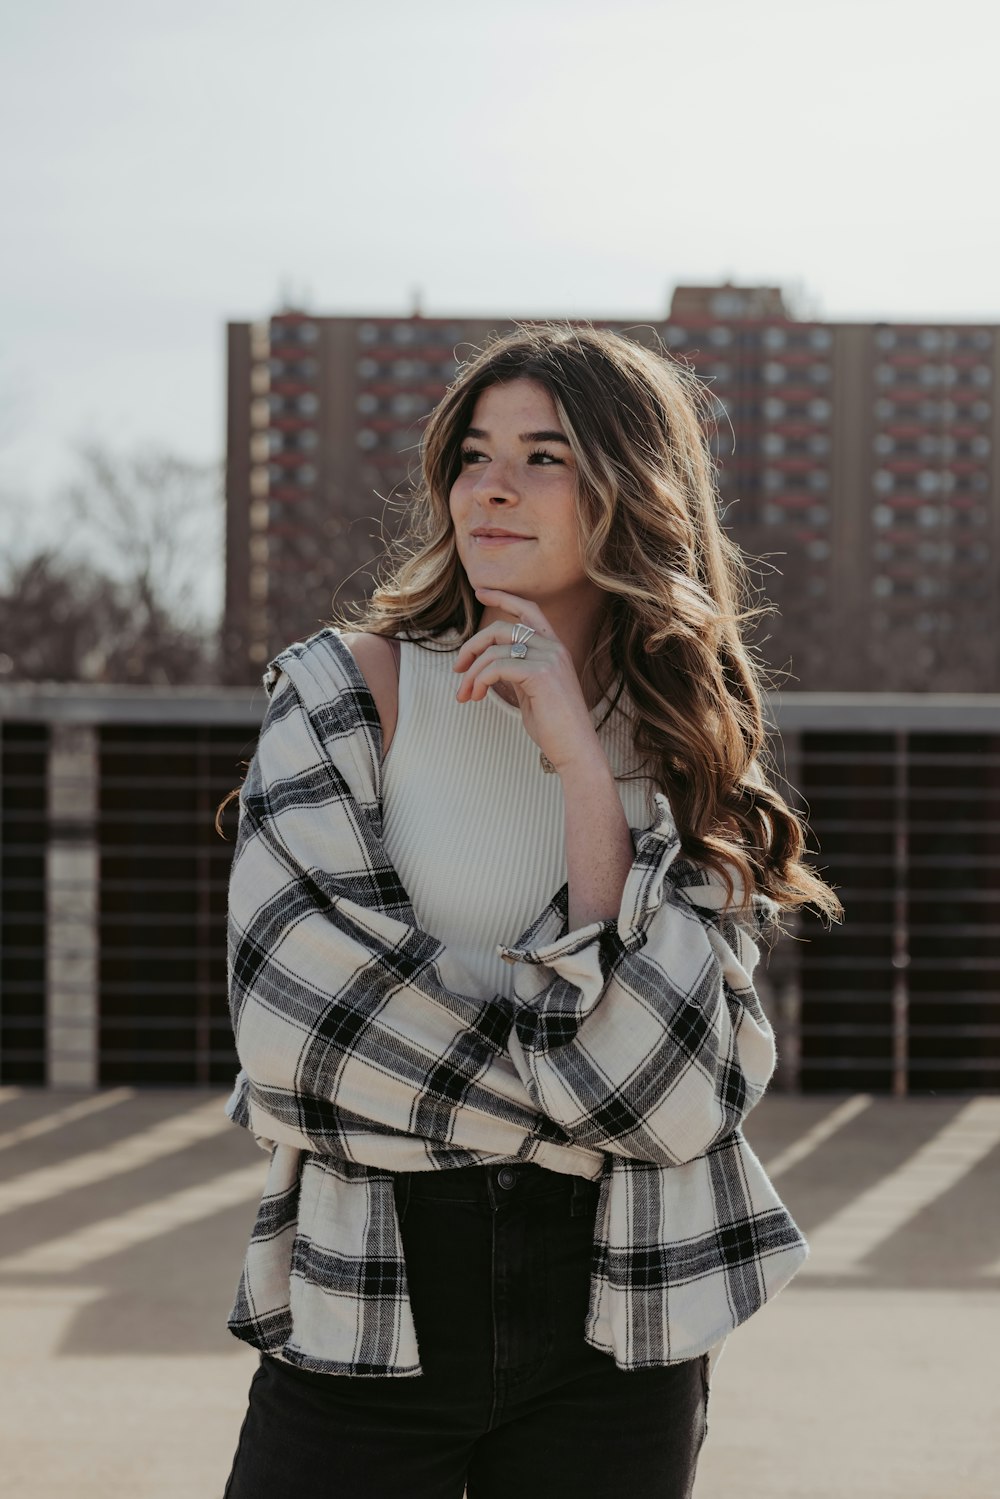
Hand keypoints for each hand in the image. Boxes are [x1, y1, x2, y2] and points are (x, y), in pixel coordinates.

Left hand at [452, 589, 604, 775]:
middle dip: (471, 648)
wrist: (575, 750)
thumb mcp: (532, 691)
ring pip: (493, 650)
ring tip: (466, 695)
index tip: (480, 591)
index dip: (503, 597)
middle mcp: (553, 647)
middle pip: (500, 628)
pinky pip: (496, 667)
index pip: (528, 609)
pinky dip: (479, 681)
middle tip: (457, 671)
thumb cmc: (554, 727)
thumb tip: (490, 664)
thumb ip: (516, 670)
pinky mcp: (540, 673)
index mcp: (554, 648)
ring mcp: (548, 658)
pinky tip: (477, 696)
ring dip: (471, 673)